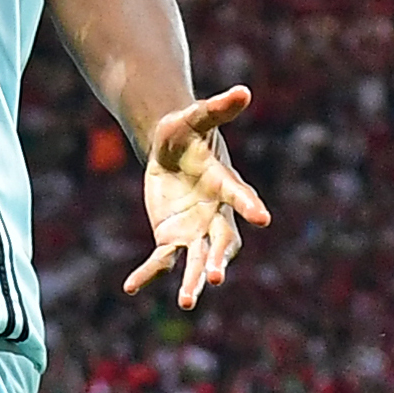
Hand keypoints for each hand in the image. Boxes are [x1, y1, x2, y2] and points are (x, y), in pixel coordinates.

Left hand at [123, 85, 269, 309]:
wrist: (170, 151)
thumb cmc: (186, 132)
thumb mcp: (195, 117)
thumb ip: (217, 108)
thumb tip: (244, 91)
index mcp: (224, 184)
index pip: (239, 195)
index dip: (249, 205)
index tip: (263, 217)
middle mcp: (215, 214)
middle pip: (222, 241)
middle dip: (219, 259)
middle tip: (216, 277)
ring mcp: (195, 230)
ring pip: (196, 259)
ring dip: (192, 280)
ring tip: (186, 301)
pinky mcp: (172, 238)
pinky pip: (161, 260)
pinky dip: (148, 273)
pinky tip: (130, 287)